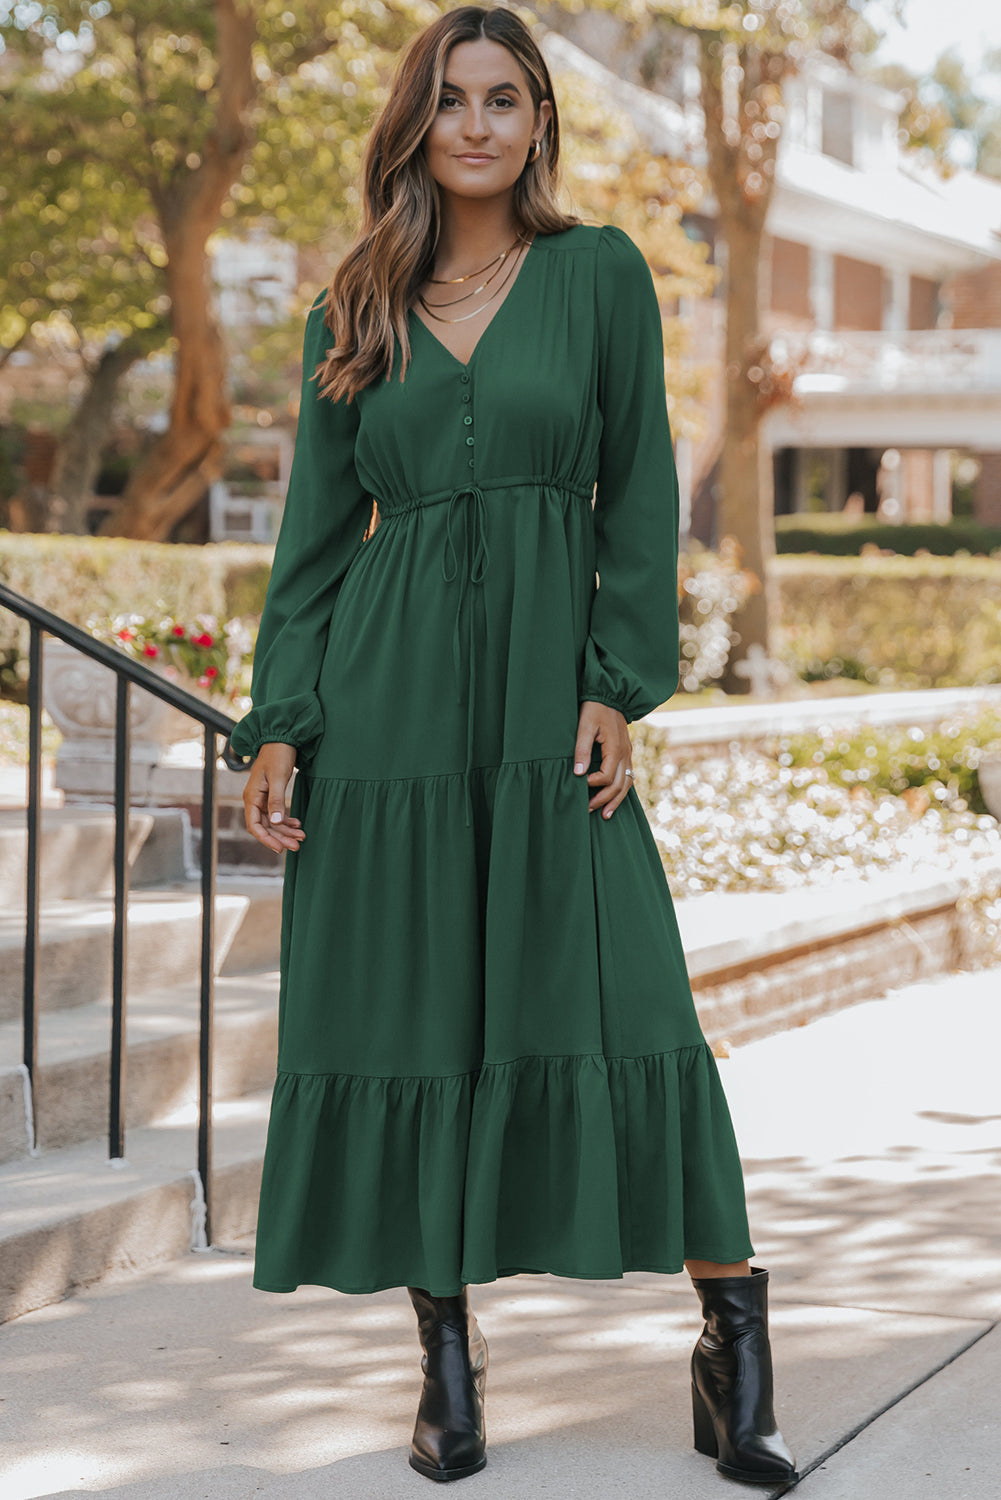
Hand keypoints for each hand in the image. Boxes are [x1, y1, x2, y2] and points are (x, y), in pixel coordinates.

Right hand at [242, 742, 306, 852]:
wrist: (281, 738)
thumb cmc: (278, 755)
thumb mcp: (278, 778)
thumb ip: (276, 800)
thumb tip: (274, 822)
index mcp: (251, 796)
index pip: (254, 825)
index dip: (266, 839)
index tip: (280, 848)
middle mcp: (254, 799)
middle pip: (264, 826)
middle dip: (280, 837)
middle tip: (297, 846)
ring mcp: (262, 798)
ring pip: (271, 821)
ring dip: (285, 830)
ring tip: (301, 836)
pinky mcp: (270, 795)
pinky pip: (276, 813)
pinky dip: (286, 820)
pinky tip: (297, 824)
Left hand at [573, 700, 632, 818]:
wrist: (610, 695)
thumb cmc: (595, 708)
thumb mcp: (584, 725)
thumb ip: (581, 749)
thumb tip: (578, 773)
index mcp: (616, 748)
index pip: (607, 776)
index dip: (593, 784)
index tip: (579, 783)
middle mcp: (625, 754)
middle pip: (619, 785)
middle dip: (604, 800)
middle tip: (588, 809)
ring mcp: (628, 754)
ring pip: (627, 783)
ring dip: (616, 800)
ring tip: (605, 814)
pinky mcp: (626, 753)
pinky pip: (628, 776)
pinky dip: (622, 790)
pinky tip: (614, 799)